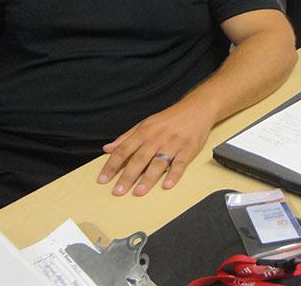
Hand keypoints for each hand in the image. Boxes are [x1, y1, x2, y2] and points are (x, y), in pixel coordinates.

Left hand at [97, 103, 214, 196]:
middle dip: (127, 176)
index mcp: (144, 132)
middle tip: (118, 191)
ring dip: (148, 178)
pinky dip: (174, 175)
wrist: (196, 108)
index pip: (124, 150)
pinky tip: (167, 185)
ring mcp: (173, 144)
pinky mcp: (188, 149)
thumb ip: (126, 137)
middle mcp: (157, 138)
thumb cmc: (170, 118)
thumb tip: (108, 149)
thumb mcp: (146, 123)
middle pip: (139, 159)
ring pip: (158, 163)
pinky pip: (180, 163)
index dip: (112, 165)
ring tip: (139, 192)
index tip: (103, 179)